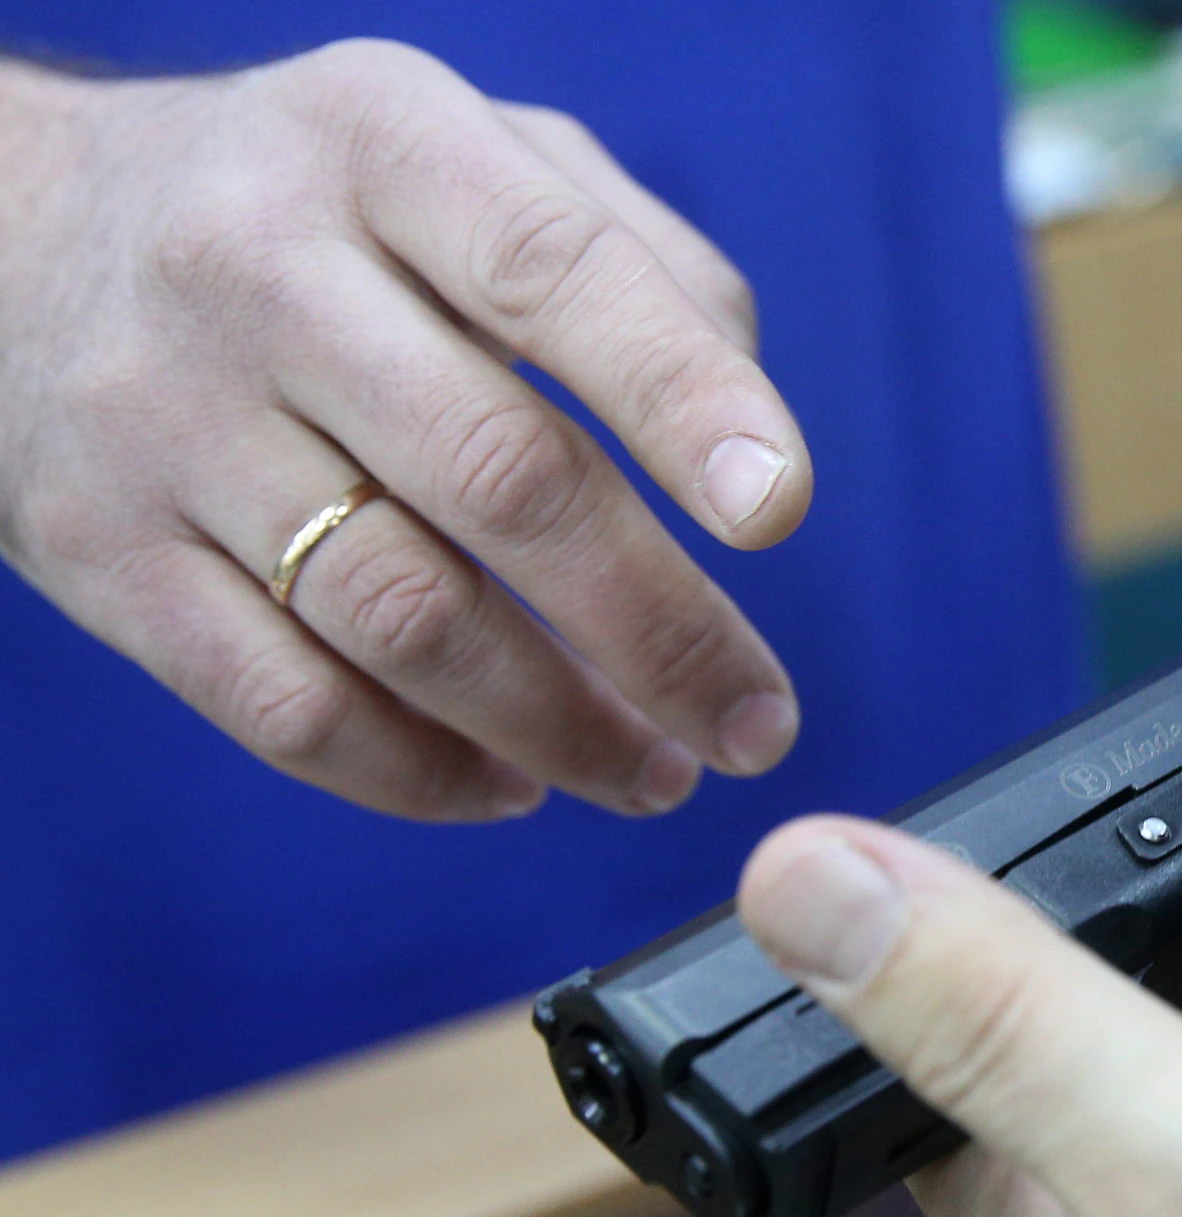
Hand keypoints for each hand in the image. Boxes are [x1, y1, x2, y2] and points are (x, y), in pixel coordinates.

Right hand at [0, 44, 808, 820]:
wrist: (12, 234)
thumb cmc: (328, 214)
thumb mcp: (477, 159)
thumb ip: (646, 269)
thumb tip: (755, 441)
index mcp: (384, 142)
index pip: (554, 272)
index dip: (683, 401)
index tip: (780, 511)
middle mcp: (258, 267)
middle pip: (498, 476)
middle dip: (659, 627)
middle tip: (756, 722)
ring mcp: (166, 416)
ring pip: (402, 619)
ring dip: (563, 728)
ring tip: (658, 772)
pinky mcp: (101, 552)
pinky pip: (287, 706)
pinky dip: (424, 776)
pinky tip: (514, 785)